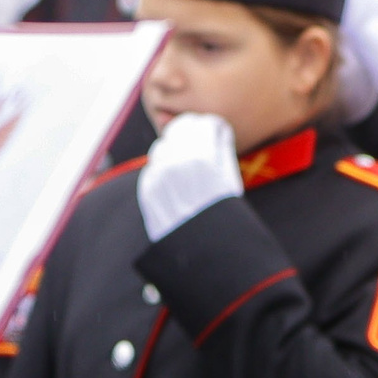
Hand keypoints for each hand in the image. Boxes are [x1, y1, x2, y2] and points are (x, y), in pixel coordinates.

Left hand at [138, 109, 242, 240]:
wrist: (201, 254)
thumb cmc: (223, 219)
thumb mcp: (231, 180)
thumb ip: (221, 149)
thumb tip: (216, 130)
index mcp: (201, 158)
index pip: (201, 123)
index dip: (210, 126)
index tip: (215, 133)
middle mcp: (175, 164)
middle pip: (179, 129)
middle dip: (191, 134)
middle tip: (202, 144)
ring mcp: (157, 177)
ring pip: (162, 146)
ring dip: (175, 150)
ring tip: (189, 165)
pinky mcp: (146, 191)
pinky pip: (152, 167)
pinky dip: (164, 169)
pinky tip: (177, 182)